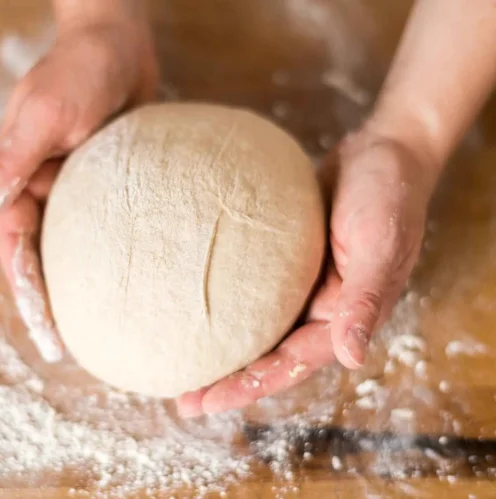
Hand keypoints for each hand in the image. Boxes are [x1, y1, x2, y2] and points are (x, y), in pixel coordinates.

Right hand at [0, 18, 157, 361]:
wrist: (120, 40)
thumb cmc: (78, 70)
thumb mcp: (42, 115)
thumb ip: (10, 163)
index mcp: (19, 180)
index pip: (16, 247)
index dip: (26, 291)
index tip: (44, 332)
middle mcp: (45, 190)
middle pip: (42, 258)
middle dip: (50, 303)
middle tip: (68, 348)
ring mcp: (79, 190)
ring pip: (75, 250)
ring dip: (82, 287)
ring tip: (102, 328)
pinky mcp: (110, 186)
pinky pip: (109, 229)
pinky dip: (115, 257)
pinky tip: (136, 284)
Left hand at [176, 128, 440, 416]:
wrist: (383, 150)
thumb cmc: (389, 195)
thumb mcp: (380, 245)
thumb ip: (365, 300)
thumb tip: (351, 358)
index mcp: (343, 318)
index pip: (290, 365)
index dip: (249, 387)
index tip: (206, 402)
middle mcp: (320, 311)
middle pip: (267, 356)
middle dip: (226, 380)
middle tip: (181, 398)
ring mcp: (301, 287)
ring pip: (256, 329)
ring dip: (223, 349)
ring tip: (180, 362)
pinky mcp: (286, 261)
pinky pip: (253, 292)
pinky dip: (227, 306)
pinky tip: (193, 305)